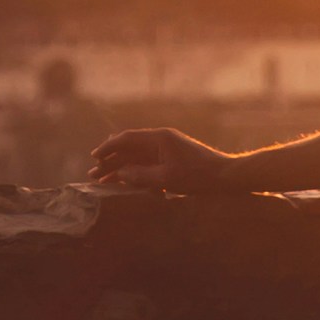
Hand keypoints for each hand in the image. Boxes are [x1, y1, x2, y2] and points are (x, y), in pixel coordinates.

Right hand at [84, 127, 217, 192]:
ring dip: (121, 168)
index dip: (108, 148)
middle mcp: (161, 140)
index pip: (127, 139)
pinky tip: (125, 182)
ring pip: (137, 157)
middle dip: (111, 161)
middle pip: (129, 148)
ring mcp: (167, 150)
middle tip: (93, 174)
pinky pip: (148, 164)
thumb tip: (120, 174)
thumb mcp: (167, 178)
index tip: (94, 158)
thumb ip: (141, 175)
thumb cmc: (198, 176)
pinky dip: (135, 172)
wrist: (226, 176)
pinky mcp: (172, 160)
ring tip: (104, 180)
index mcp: (159, 138)